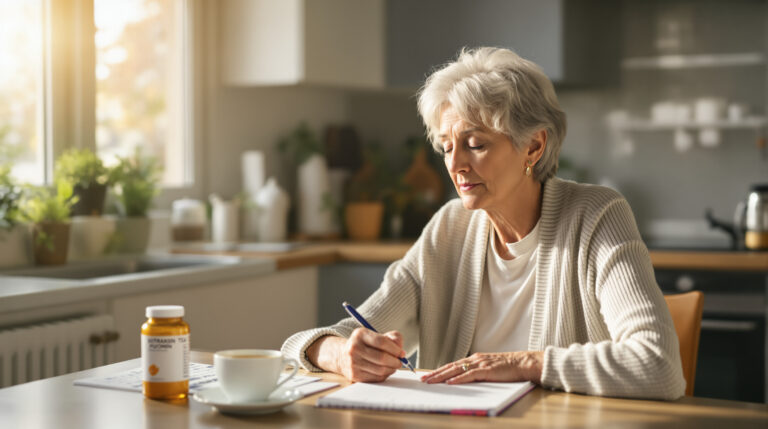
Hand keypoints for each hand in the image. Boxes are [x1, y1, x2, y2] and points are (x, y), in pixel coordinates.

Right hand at [307, 328, 405, 382]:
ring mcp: (353, 363)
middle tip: (400, 362)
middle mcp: (354, 348)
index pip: (381, 342)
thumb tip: (401, 352)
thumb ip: (393, 338)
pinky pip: (376, 378)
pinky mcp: (354, 375)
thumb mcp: (377, 335)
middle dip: (395, 361)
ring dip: (391, 369)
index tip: (401, 353)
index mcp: (360, 334)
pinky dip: (385, 375)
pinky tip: (385, 370)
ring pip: (380, 370)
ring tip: (393, 366)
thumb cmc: (366, 345)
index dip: (395, 349)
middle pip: (381, 358)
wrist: (344, 356)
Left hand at [420, 351, 542, 384]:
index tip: (428, 375)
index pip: (453, 365)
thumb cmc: (508, 368)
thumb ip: (477, 373)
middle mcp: (474, 359)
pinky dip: (458, 378)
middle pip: (450, 366)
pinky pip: (469, 374)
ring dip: (442, 375)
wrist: (523, 363)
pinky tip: (450, 382)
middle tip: (422, 379)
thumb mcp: (489, 369)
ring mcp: (480, 364)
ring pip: (456, 369)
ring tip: (430, 380)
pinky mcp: (486, 370)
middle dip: (435, 373)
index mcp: (474, 359)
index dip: (439, 370)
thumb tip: (464, 381)